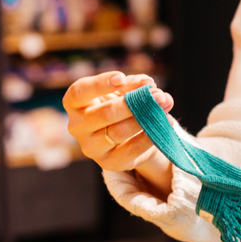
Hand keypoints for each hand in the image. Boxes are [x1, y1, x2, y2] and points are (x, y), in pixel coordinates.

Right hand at [63, 71, 174, 198]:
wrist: (128, 137)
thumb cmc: (120, 107)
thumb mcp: (123, 92)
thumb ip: (133, 85)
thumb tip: (148, 84)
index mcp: (74, 104)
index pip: (80, 92)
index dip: (100, 84)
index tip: (121, 78)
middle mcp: (77, 127)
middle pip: (104, 114)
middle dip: (134, 102)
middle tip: (158, 95)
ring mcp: (90, 147)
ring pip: (118, 132)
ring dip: (145, 118)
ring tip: (165, 106)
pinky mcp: (108, 163)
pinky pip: (131, 150)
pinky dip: (150, 136)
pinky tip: (165, 124)